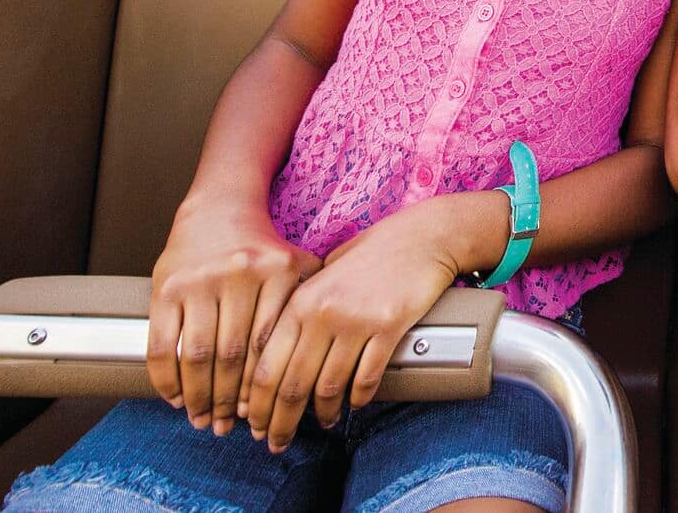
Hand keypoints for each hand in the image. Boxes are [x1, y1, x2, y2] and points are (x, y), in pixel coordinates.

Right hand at [147, 195, 320, 435]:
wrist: (220, 207)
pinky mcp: (165, 286)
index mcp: (277, 272)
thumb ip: (309, 304)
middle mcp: (239, 275)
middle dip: (229, 400)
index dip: (262, 387)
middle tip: (226, 428)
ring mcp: (199, 280)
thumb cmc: (263, 248)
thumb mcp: (296, 266)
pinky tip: (175, 397)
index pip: (270, 345)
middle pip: (233, 356)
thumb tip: (317, 366)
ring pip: (197, 355)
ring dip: (197, 396)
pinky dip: (166, 377)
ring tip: (201, 419)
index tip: (258, 414)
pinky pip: (162, 344)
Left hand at [245, 200, 464, 451]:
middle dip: (279, 422)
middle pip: (291, 385)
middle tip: (276, 443)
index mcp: (300, 300)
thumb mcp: (324, 272)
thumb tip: (277, 356)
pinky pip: (366, 377)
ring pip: (328, 387)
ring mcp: (356, 321)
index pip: (265, 366)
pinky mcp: (389, 328)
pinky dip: (357, 398)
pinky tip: (353, 404)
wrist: (423, 236)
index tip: (254, 425)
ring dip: (322, 413)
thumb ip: (300, 308)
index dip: (256, 405)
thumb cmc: (373, 252)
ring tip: (322, 422)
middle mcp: (322, 313)